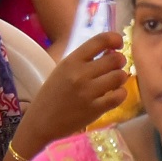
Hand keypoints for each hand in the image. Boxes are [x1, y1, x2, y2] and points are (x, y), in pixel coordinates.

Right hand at [12, 33, 127, 154]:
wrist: (41, 121)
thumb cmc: (53, 94)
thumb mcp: (63, 70)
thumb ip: (84, 60)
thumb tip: (112, 51)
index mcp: (72, 60)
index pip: (100, 40)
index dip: (115, 38)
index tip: (118, 44)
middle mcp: (80, 74)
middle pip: (115, 59)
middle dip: (120, 61)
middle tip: (116, 66)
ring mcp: (88, 92)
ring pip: (119, 76)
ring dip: (121, 77)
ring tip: (114, 82)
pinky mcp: (95, 110)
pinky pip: (118, 96)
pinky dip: (121, 93)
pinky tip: (115, 94)